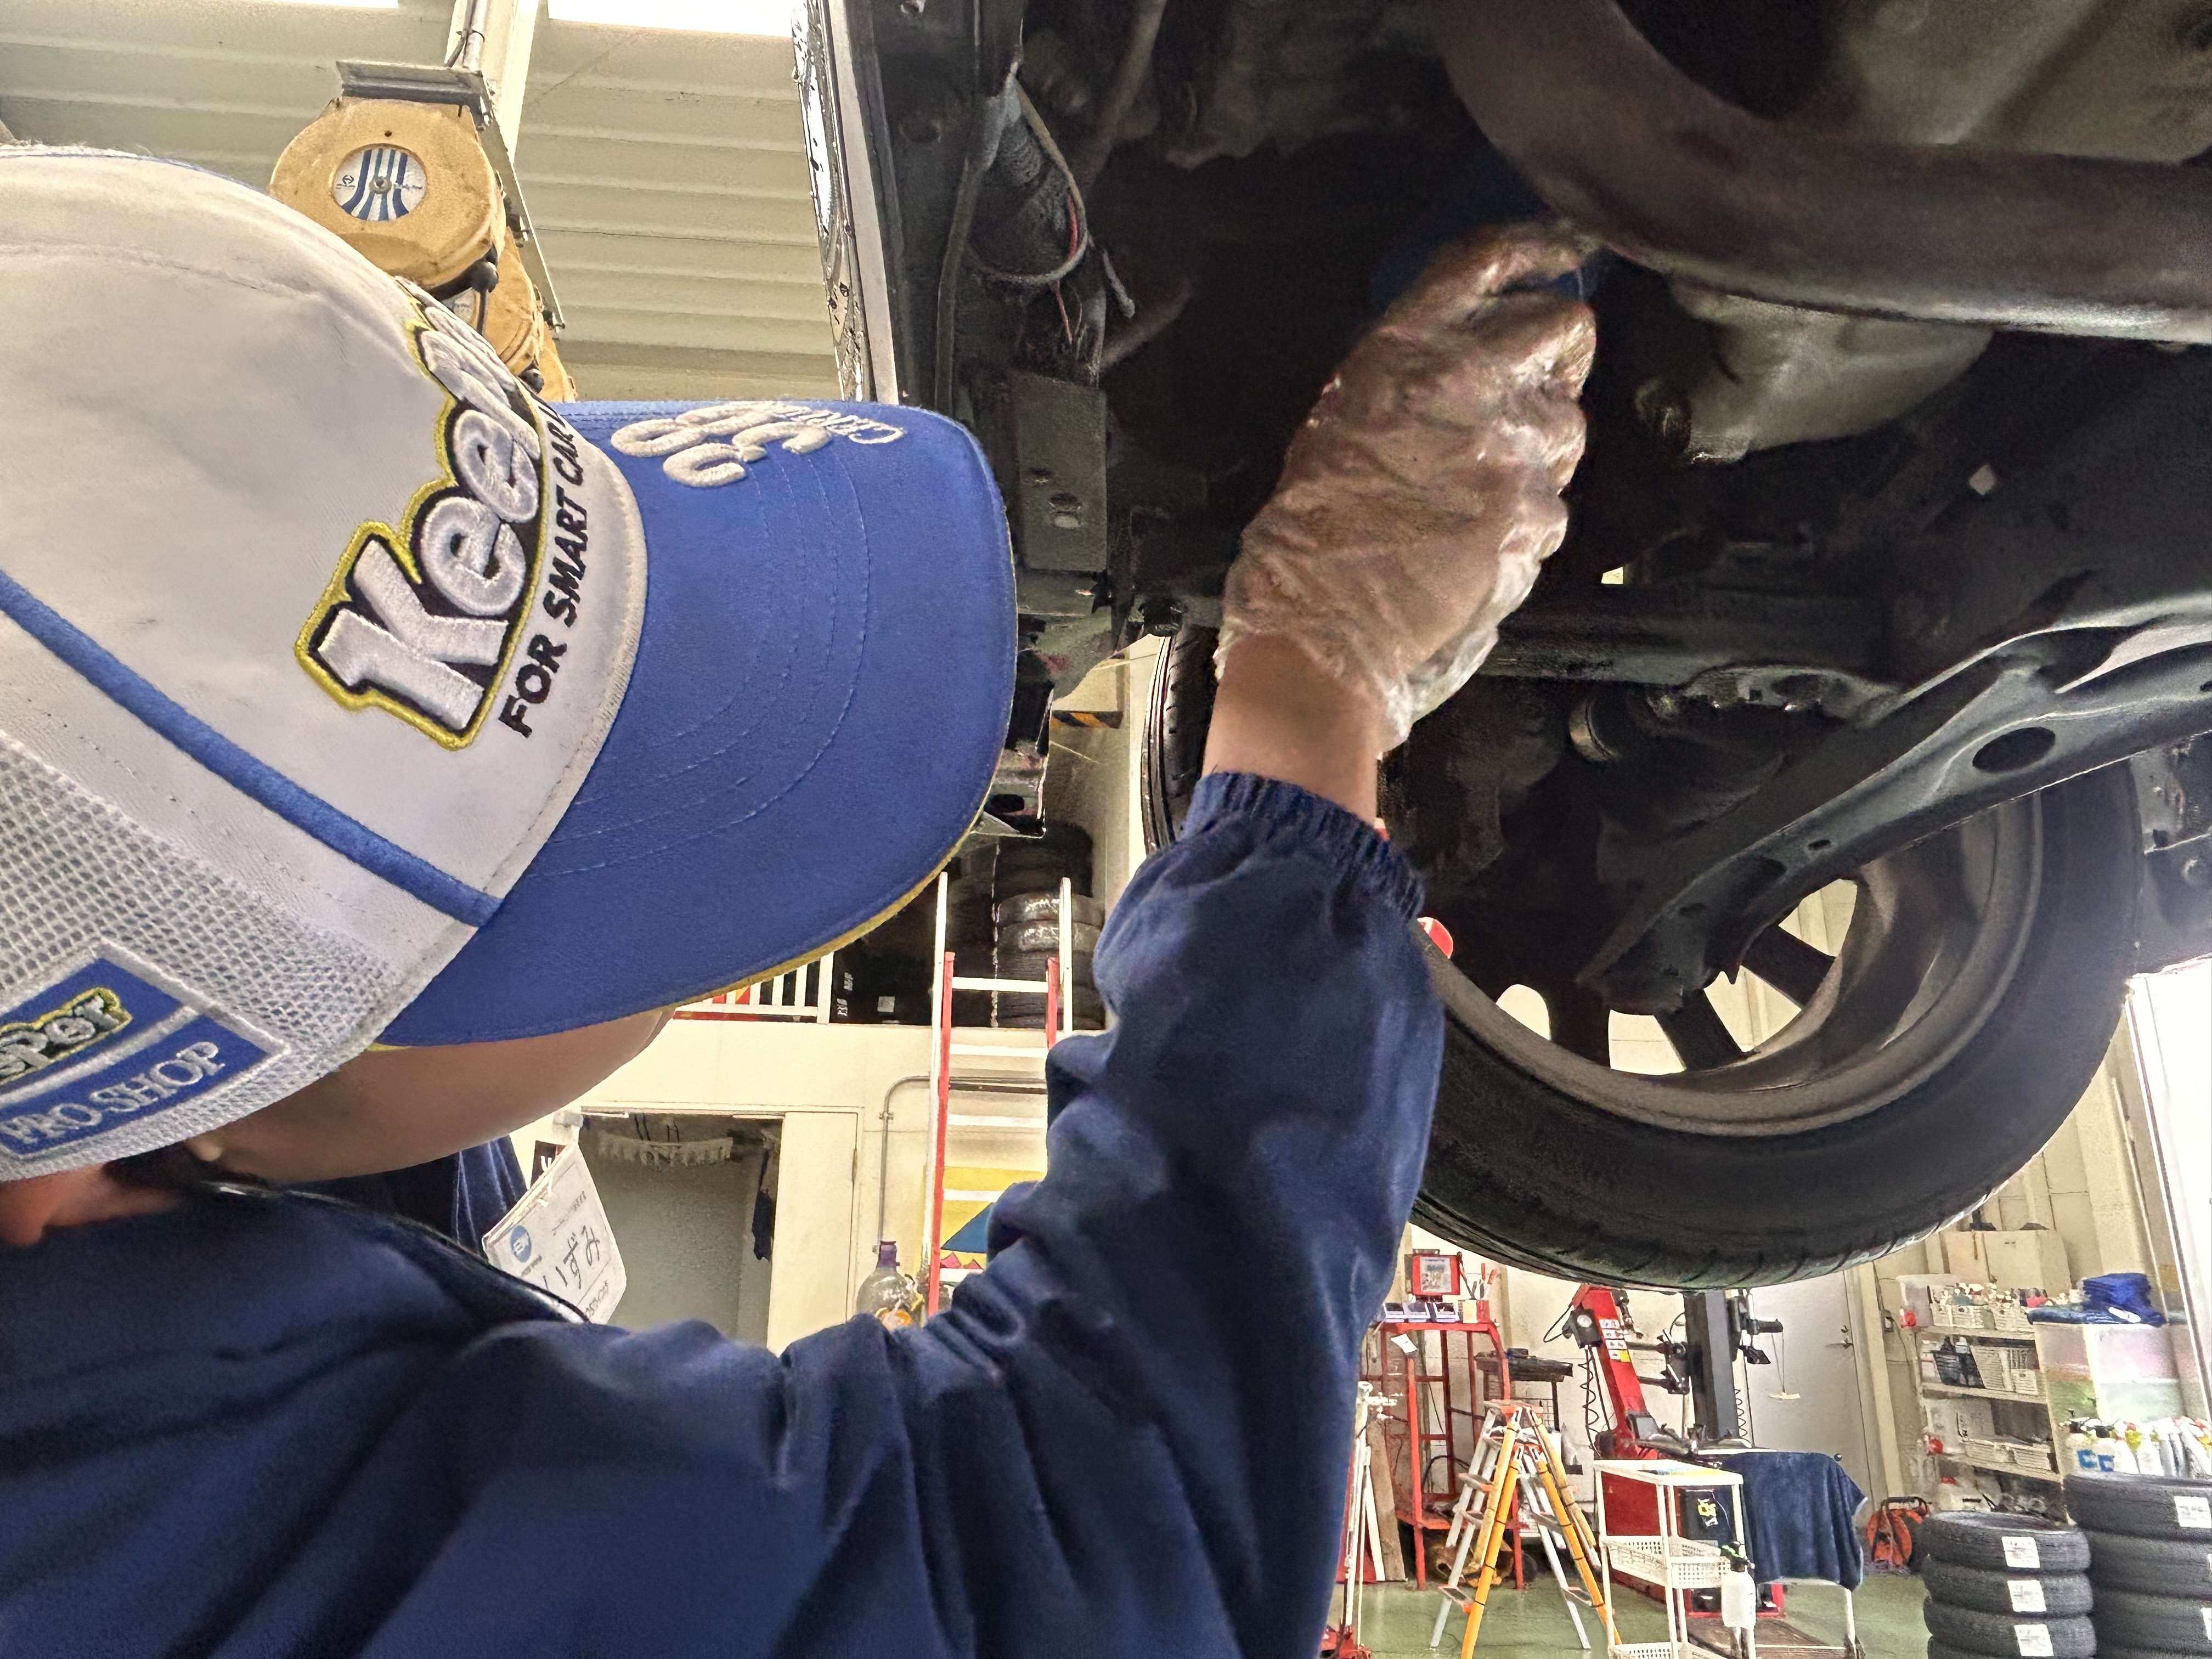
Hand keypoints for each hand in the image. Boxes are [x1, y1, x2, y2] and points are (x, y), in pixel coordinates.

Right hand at [1216, 225, 1596, 750]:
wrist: (1321, 634)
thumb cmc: (1308, 545)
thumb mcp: (1335, 427)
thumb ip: (1403, 381)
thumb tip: (1457, 367)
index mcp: (1400, 348)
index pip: (1488, 261)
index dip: (1537, 247)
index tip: (1560, 253)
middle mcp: (1463, 379)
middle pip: (1562, 325)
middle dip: (1558, 356)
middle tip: (1532, 392)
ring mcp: (1508, 444)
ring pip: (1569, 420)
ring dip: (1542, 449)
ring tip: (1481, 493)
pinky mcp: (1534, 510)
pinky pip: (1555, 502)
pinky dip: (1528, 523)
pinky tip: (1477, 546)